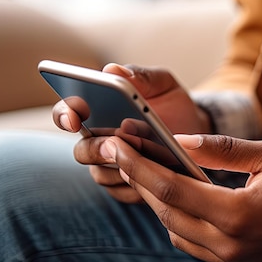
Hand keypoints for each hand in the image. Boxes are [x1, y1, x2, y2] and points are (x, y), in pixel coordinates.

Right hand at [51, 63, 211, 202]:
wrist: (196, 131)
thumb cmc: (171, 103)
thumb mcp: (161, 84)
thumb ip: (140, 76)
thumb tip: (113, 70)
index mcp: (96, 110)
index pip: (67, 112)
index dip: (65, 115)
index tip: (75, 117)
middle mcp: (98, 141)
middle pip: (82, 151)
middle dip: (95, 148)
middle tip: (114, 142)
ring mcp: (111, 167)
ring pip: (101, 174)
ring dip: (121, 168)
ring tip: (145, 158)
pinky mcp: (127, 187)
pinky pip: (124, 192)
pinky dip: (138, 185)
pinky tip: (156, 176)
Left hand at [101, 134, 261, 261]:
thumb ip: (223, 150)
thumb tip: (180, 142)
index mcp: (238, 213)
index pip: (172, 189)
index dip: (140, 165)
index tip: (118, 145)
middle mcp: (230, 244)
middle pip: (166, 211)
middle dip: (140, 180)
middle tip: (124, 153)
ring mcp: (231, 261)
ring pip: (175, 230)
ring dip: (158, 202)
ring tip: (148, 172)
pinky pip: (192, 244)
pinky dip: (178, 220)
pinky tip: (178, 198)